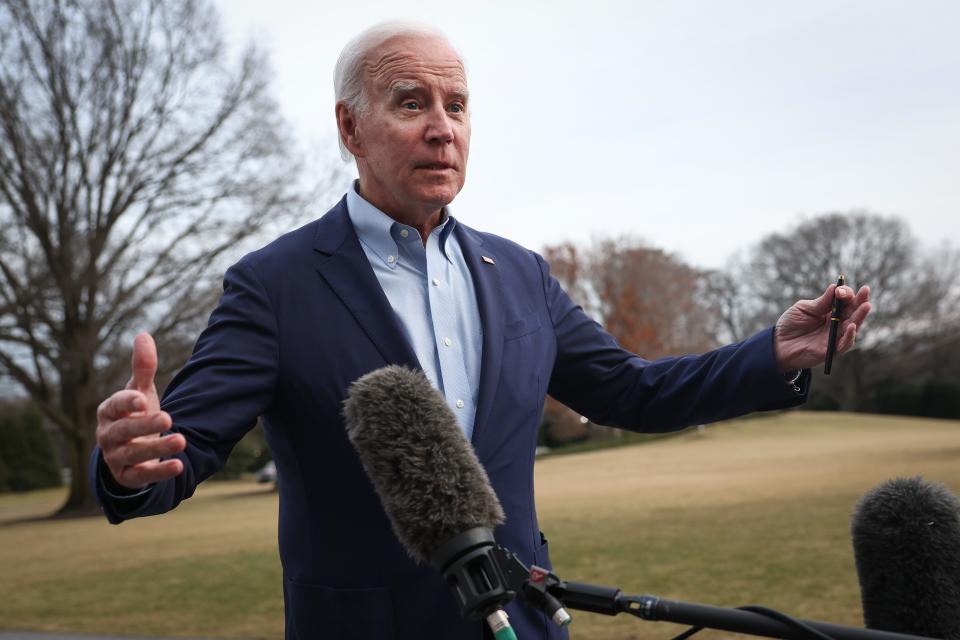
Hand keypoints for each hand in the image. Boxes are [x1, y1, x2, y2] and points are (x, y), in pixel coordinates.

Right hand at [96, 332, 185, 489]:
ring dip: (157, 449)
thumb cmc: (134, 414)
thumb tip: (143, 334)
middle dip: (144, 425)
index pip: (114, 405)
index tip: (142, 399)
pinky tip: (179, 466)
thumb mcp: (140, 391)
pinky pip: (141, 476)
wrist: (130, 449)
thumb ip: (143, 367)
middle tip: (167, 418)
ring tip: (182, 441)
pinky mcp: (128, 476)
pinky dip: (159, 472)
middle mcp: (108, 435)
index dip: (127, 402)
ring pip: (133, 454)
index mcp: (108, 411)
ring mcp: (116, 457)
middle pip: (124, 431)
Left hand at [773, 283, 872, 371]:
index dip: (845, 293)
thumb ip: (820, 302)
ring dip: (860, 316)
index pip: (844, 300)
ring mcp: (835, 336)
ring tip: (866, 306)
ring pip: (852, 326)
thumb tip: (834, 287)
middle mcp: (836, 323)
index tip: (840, 290)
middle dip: (860, 301)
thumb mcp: (803, 309)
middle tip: (866, 291)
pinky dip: (849, 335)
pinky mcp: (832, 350)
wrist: (779, 344)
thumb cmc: (790, 324)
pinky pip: (844, 343)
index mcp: (830, 311)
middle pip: (852, 311)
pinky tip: (852, 325)